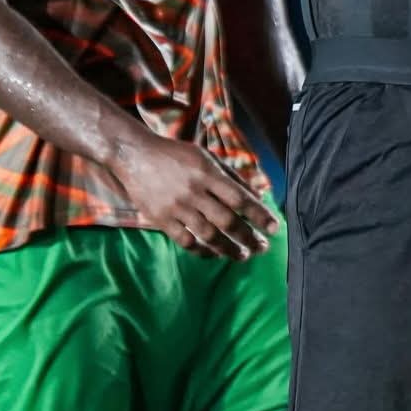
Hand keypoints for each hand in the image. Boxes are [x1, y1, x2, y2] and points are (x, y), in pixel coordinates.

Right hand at [111, 129, 279, 257]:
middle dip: (248, 237)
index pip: (240, 198)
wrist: (135, 156)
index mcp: (208, 173)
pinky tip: (215, 254)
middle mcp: (194, 191)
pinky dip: (203, 251)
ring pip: (208, 235)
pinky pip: (186, 242)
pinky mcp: (161, 220)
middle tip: (262, 248)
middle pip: (227, 221)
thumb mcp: (206, 157)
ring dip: (229, 249)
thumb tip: (256, 195)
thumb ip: (230, 176)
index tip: (274, 228)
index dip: (259, 214)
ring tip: (243, 256)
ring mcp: (177, 207)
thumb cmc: (176, 155)